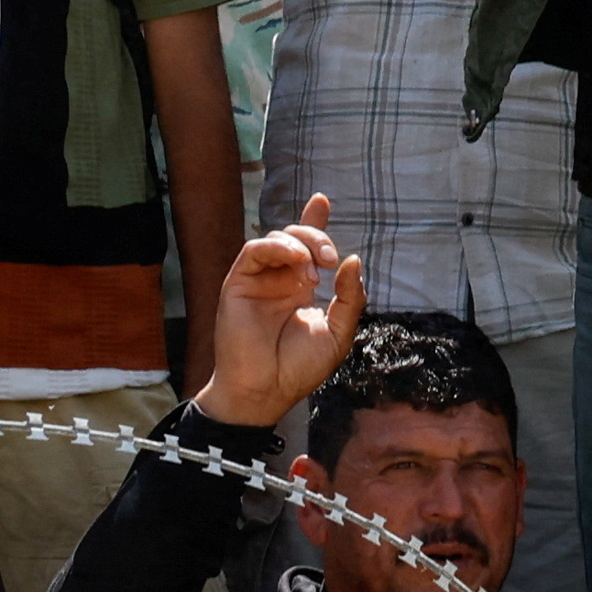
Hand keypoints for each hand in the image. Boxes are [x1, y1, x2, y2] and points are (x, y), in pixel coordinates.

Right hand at [198, 195, 368, 430]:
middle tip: (330, 260)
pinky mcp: (238, 283)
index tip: (321, 200)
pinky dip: (277, 248)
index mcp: (299, 288)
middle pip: (297, 238)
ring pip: (276, 238)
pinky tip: (295, 262)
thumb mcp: (338, 333)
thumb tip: (354, 261)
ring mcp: (258, 280)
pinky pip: (254, 251)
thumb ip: (349, 299)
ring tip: (314, 272)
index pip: (307, 247)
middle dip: (317, 237)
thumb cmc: (298, 369)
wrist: (266, 391)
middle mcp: (278, 280)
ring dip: (302, 245)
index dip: (313, 221)